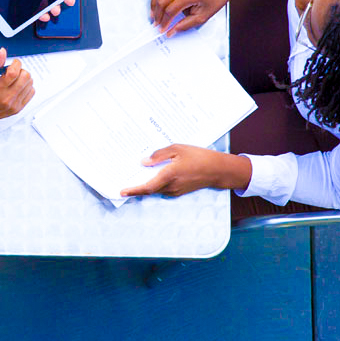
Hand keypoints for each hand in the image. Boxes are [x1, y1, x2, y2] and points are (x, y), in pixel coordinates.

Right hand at [0, 48, 35, 123]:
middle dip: (20, 70)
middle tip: (12, 71)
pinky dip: (26, 87)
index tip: (13, 62)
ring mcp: (13, 105)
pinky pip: (30, 93)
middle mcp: (6, 98)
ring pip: (30, 84)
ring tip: (13, 80)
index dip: (16, 64)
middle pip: (25, 77)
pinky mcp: (17, 109)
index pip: (14, 72)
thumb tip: (3, 52)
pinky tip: (17, 87)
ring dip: (23, 78)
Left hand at [120, 145, 250, 197]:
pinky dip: (157, 184)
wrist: (217, 170)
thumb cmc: (199, 157)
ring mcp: (176, 190)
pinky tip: (155, 175)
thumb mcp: (178, 149)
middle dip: (137, 188)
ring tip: (137, 176)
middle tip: (125, 182)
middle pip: (149, 190)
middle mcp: (171, 186)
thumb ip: (159, 155)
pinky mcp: (181, 191)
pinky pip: (164, 189)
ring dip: (147, 185)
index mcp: (169, 175)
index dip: (133, 190)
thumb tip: (144, 162)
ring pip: (157, 189)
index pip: (147, 187)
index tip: (122, 192)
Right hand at [149, 0, 253, 35]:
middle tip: (156, 23)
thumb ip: (186, 24)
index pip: (170, 11)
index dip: (164, 22)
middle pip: (161, 1)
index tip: (162, 29)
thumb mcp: (204, 15)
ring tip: (154, 13)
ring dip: (154, 3)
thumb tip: (171, 31)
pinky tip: (158, 0)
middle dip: (157, 14)